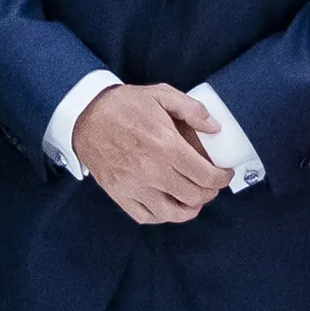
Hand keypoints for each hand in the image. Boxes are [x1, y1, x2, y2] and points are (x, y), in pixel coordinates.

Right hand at [72, 82, 232, 225]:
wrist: (85, 115)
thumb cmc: (124, 105)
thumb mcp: (160, 94)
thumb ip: (192, 109)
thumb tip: (215, 128)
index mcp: (165, 146)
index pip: (205, 176)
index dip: (222, 179)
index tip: (224, 174)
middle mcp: (151, 170)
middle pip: (193, 196)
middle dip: (209, 193)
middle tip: (211, 185)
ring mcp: (133, 186)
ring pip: (172, 213)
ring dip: (189, 209)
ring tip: (194, 200)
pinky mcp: (119, 194)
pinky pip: (146, 216)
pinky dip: (162, 215)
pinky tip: (169, 205)